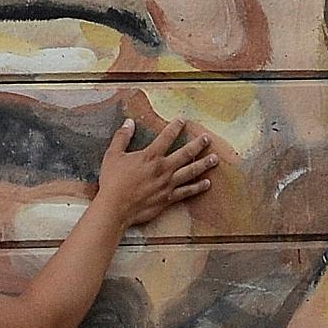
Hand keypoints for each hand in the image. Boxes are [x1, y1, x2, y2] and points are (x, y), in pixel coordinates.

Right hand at [94, 117, 215, 227]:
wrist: (115, 207)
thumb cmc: (113, 181)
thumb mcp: (113, 155)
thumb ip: (122, 137)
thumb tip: (129, 122)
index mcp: (150, 156)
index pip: (166, 137)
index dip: (175, 127)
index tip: (182, 120)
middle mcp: (163, 168)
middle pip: (185, 154)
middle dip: (197, 144)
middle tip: (207, 138)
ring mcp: (168, 184)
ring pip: (191, 172)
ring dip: (204, 164)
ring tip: (215, 158)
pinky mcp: (168, 198)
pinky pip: (187, 192)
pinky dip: (198, 187)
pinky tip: (207, 183)